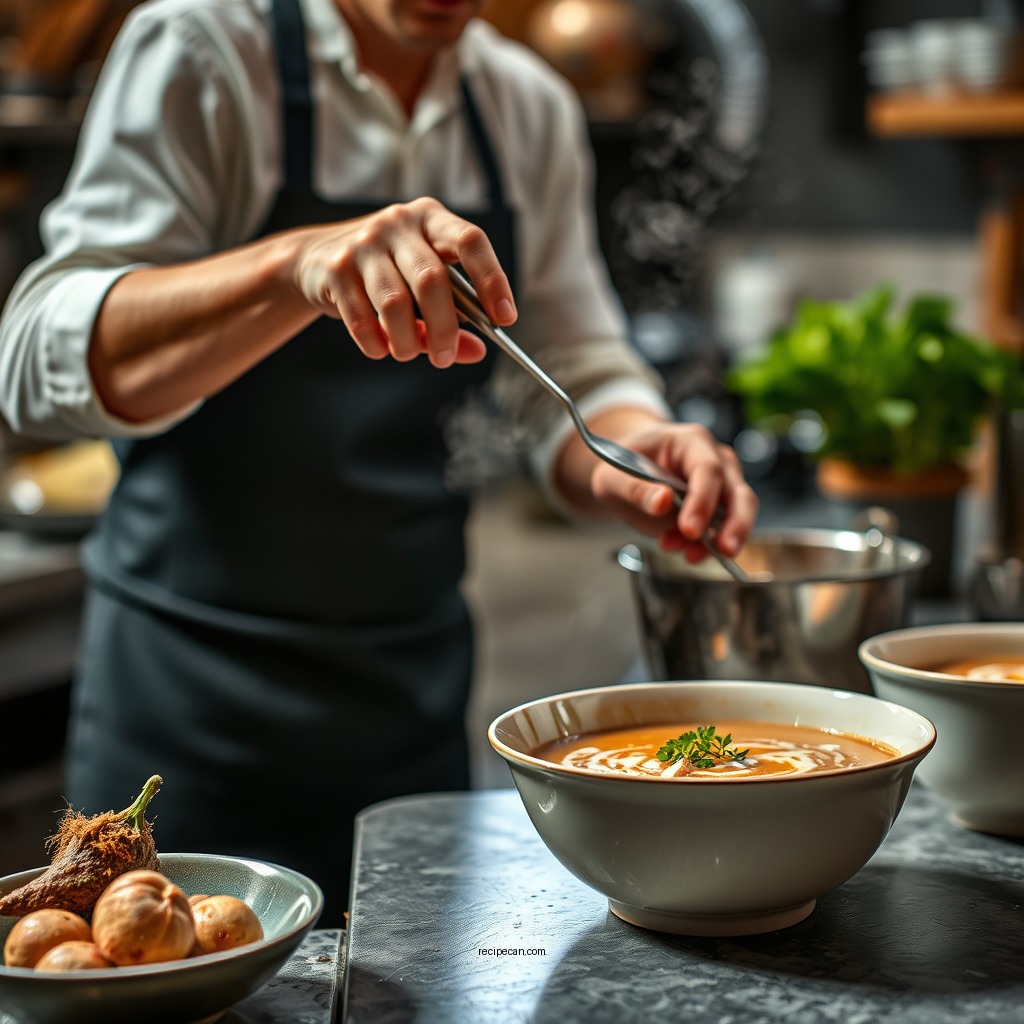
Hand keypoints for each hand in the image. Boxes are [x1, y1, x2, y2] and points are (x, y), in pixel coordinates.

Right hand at [289, 197, 515, 367]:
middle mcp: (398, 223)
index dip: (492, 280)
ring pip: (395, 304)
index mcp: (431, 219)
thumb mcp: (421, 285)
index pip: (471, 241)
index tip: (505, 318)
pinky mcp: (335, 268)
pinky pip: (362, 319)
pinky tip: (381, 348)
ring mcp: (364, 243)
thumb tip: (477, 351)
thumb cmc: (384, 273)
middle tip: (445, 357)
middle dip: (445, 328)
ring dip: (407, 342)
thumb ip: (452, 318)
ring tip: (407, 352)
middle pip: (432, 280)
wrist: (314, 259)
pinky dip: (377, 344)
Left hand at [586, 418, 758, 561]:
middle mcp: (715, 459)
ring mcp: (722, 483)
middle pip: (738, 491)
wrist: (626, 475)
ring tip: (690, 556)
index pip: (707, 469)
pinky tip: (687, 553)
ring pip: (739, 512)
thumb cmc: (622, 468)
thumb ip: (635, 488)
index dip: (702, 501)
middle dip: (736, 523)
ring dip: (720, 539)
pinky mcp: (719, 507)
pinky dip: (709, 546)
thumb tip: (662, 502)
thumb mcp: (613, 477)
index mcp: (690, 441)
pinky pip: (724, 529)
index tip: (689, 530)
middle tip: (724, 551)